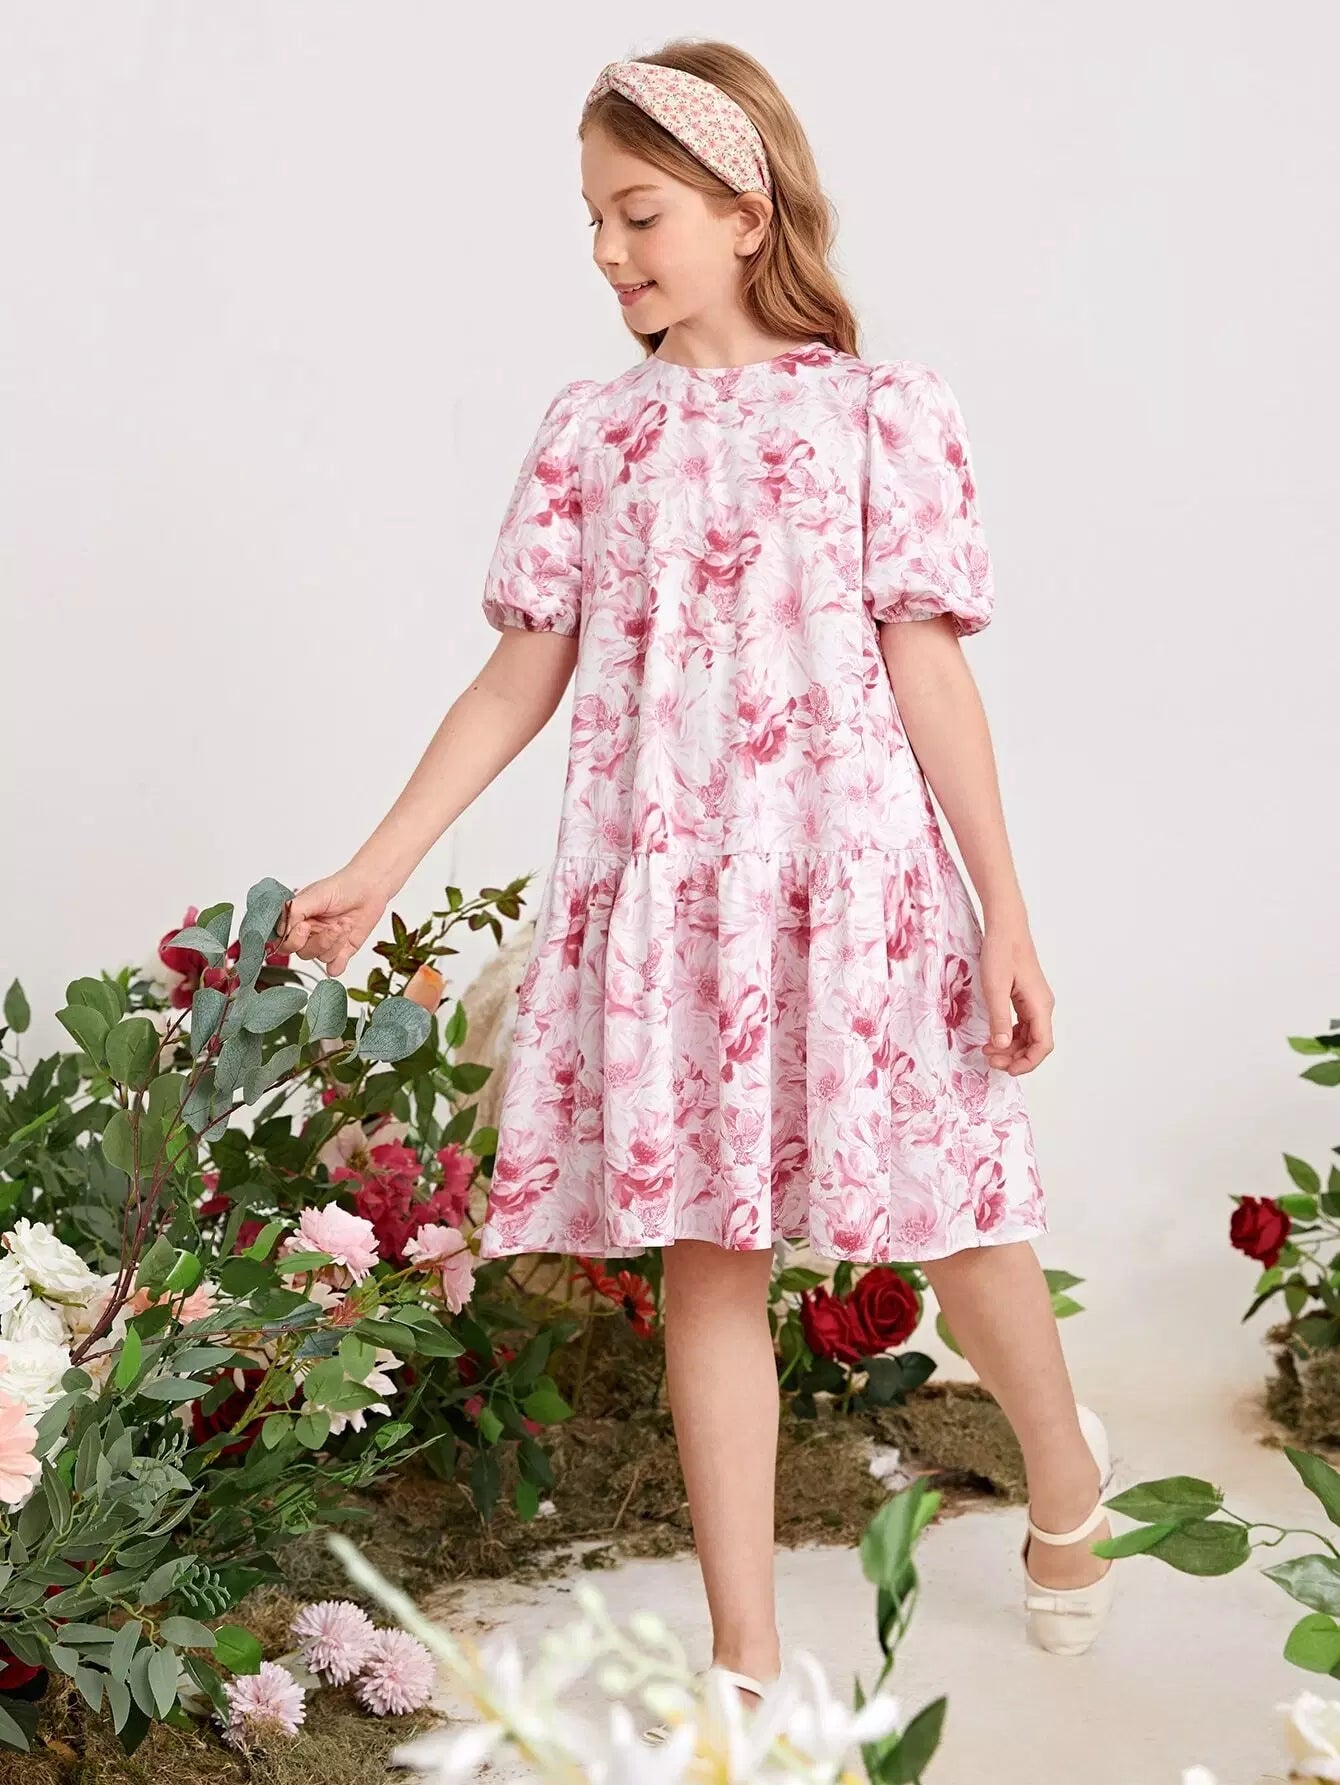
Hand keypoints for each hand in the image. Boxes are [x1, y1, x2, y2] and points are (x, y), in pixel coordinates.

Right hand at [276, 864, 391, 979]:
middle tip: (333, 927)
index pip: (284, 941)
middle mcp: (309, 935)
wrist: (369, 888)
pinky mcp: (343, 951)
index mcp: (297, 921)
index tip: (305, 926)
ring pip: (321, 958)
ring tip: (346, 923)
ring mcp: (326, 944)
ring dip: (336, 942)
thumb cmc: (342, 887)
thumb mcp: (314, 894)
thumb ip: (295, 911)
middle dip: (320, 942)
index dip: (293, 939)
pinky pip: (335, 968)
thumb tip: (281, 930)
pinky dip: (340, 961)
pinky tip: (347, 944)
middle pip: (303, 953)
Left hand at [978, 923, 1053, 1074]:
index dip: (1027, 1062)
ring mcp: (1035, 1002)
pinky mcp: (1026, 997)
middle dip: (1015, 1057)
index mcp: (1039, 1005)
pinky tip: (993, 1038)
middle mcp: (1042, 1006)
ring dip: (1011, 1048)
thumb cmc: (1001, 952)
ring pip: (1029, 1036)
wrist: (1006, 928)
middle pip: (1036, 1044)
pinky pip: (1023, 1024)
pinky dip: (1010, 1035)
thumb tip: (1002, 1047)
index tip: (1007, 1069)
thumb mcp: (994, 988)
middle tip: (989, 1060)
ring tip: (987, 1051)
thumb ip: (999, 1019)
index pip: (1043, 1045)